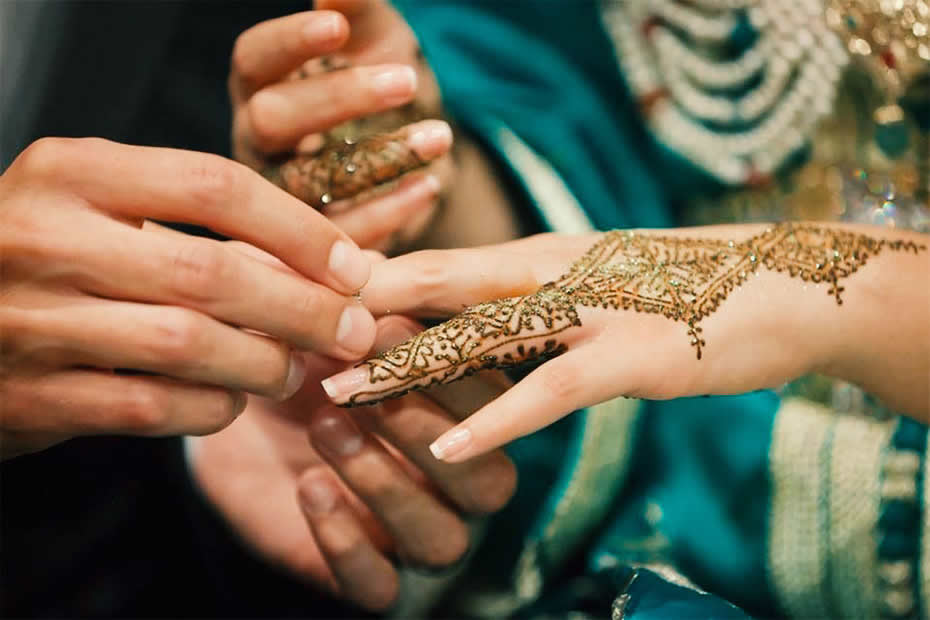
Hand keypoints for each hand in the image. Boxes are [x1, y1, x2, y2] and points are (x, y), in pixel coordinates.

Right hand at [0, 138, 376, 457]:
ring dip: (263, 363)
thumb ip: (194, 222)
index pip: (215, 186)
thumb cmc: (46, 252)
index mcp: (72, 172)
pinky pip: (150, 407)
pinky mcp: (27, 397)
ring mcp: (28, 321)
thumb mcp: (101, 206)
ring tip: (292, 369)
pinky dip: (209, 408)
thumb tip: (330, 264)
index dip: (301, 231)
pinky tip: (231, 402)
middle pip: (213, 271)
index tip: (353, 268)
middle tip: (354, 331)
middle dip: (305, 308)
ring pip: (187, 345)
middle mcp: (45, 237)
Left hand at [190, 316, 515, 611]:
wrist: (231, 422)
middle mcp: (455, 485)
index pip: (493, 407)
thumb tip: (384, 241)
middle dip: (425, 430)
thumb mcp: (326, 319)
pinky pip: (379, 586)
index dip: (448, 372)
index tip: (387, 330)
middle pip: (486, 480)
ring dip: (385, 480)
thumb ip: (363, 291)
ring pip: (440, 538)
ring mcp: (413, 535)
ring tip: (326, 425)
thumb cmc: (300, 359)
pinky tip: (308, 487)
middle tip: (363, 389)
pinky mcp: (367, 577)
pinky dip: (345, 541)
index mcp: (467, 421)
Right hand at [230, 0, 451, 250]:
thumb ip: (358, 11)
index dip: (290, 43)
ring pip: (305, 183)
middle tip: (407, 79)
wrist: (415, 154)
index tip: (337, 27)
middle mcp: (257, 143)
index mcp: (261, 87)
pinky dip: (389, 210)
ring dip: (378, 156)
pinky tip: (430, 185)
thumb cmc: (388, 83)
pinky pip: (341, 233)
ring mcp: (280, 199)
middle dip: (338, 97)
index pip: (253, 60)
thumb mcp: (380, 41)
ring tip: (440, 136)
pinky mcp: (312, 246)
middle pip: (271, 119)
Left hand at [321, 224, 929, 460]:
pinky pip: (550, 392)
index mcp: (543, 253)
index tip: (309, 294)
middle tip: (294, 329)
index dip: (373, 277)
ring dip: (408, 365)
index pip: (442, 262)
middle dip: (367, 311)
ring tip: (339, 390)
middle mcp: (557, 270)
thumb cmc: (678, 287)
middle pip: (443, 286)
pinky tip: (448, 449)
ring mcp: (593, 310)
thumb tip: (469, 326)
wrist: (782, 287)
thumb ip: (529, 301)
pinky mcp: (631, 357)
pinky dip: (497, 419)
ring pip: (483, 337)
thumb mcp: (593, 282)